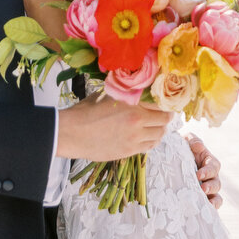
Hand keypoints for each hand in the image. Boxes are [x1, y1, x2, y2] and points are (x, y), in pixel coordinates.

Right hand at [56, 93, 171, 161]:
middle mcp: (137, 122)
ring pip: (159, 135)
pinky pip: (149, 146)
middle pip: (164, 120)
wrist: (72, 133)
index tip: (165, 100)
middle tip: (164, 112)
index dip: (165, 101)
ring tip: (157, 124)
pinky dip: (152, 140)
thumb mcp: (107, 94)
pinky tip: (148, 136)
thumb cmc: (86, 110)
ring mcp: (134, 139)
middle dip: (166, 115)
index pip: (160, 103)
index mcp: (132, 104)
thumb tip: (136, 86)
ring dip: (160, 129)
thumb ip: (125, 92)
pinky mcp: (129, 151)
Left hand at [186, 135, 222, 208]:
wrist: (169, 160)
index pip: (214, 166)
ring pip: (216, 198)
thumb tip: (199, 146)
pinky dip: (208, 210)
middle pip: (217, 184)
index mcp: (209, 162)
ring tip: (206, 204)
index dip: (208, 171)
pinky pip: (208, 207)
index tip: (198, 175)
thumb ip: (193, 140)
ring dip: (213, 201)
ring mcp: (206, 190)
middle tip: (202, 189)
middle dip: (211, 187)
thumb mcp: (186, 140)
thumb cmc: (180, 147)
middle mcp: (210, 177)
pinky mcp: (200, 200)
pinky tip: (201, 212)